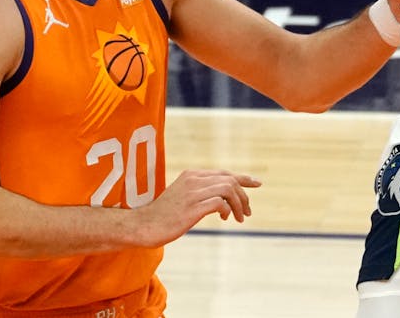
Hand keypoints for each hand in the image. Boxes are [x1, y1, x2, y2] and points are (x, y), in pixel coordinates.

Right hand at [135, 168, 260, 245]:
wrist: (142, 225)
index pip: (224, 173)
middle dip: (244, 195)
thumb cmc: (162, 216)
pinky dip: (228, 210)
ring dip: (239, 204)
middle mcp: (194, 180)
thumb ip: (200, 194)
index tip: (256, 183)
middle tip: (247, 211)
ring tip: (239, 217)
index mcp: (192, 175)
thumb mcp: (183, 198)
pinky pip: (220, 203)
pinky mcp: (193, 207)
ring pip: (229, 189)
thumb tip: (221, 201)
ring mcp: (193, 192)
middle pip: (230, 179)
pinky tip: (225, 218)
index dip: (243, 178)